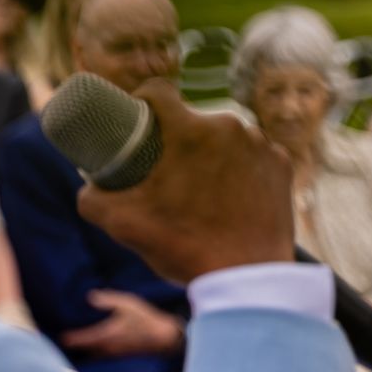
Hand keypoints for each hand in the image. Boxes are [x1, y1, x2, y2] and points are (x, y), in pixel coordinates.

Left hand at [60, 290, 184, 357]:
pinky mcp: (121, 355)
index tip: (61, 337)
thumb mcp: (127, 303)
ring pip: (93, 354)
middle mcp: (107, 347)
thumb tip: (89, 296)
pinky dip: (95, 350)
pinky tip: (96, 344)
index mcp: (105, 335)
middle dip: (75, 345)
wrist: (164, 337)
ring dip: (85, 349)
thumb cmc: (145, 319)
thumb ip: (107, 300)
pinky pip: (102, 355)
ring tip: (77, 343)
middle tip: (64, 339)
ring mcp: (114, 353)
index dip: (70, 338)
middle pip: (85, 350)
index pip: (81, 339)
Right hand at [78, 80, 294, 281]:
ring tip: (204, 190)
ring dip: (214, 155)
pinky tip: (235, 196)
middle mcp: (229, 127)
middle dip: (179, 140)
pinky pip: (256, 157)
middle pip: (194, 121)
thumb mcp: (123, 225)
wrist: (247, 279)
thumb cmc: (185, 249)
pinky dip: (244, 171)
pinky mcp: (282, 165)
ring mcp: (261, 145)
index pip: (158, 92)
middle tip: (170, 171)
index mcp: (189, 131)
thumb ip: (93, 199)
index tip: (139, 118)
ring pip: (227, 139)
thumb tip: (89, 187)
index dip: (143, 101)